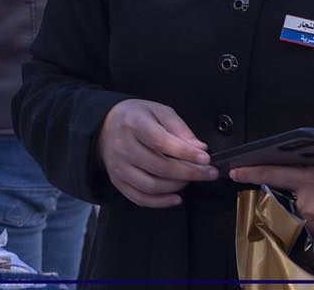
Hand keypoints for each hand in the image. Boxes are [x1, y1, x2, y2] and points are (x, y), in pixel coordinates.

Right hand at [97, 98, 217, 207]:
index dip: (185, 152)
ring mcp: (118, 166)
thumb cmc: (136, 117)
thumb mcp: (158, 111)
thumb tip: (199, 149)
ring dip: (178, 186)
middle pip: (159, 167)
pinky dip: (161, 203)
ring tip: (191, 179)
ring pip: (152, 185)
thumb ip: (179, 128)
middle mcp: (122, 146)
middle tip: (209, 173)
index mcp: (133, 123)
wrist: (104, 125)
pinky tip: (176, 197)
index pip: (161, 141)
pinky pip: (140, 198)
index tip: (206, 159)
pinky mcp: (117, 181)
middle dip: (190, 173)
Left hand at [231, 162, 313, 247]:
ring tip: (312, 205)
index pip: (272, 174)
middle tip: (295, 194)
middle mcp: (312, 203)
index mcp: (311, 179)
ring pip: (288, 219)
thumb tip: (272, 158)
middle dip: (277, 197)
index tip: (234, 172)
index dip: (250, 173)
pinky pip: (302, 233)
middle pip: (276, 201)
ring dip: (291, 213)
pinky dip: (305, 226)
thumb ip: (299, 161)